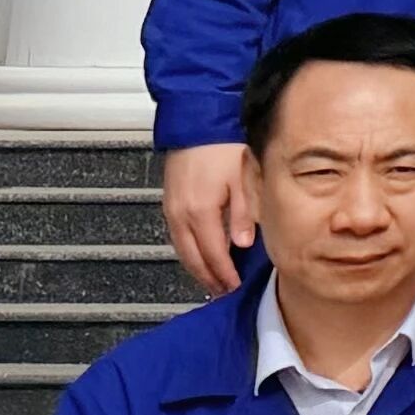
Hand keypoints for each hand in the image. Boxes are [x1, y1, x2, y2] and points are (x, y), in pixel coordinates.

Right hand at [157, 143, 256, 296]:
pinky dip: (189, 251)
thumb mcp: (244, 179)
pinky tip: (201, 254)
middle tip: (223, 291)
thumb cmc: (224, 146)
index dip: (223, 275)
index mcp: (201, 211)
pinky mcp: (170, 202)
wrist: (198, 123)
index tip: (233, 287)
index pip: (213, 255)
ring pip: (181, 250)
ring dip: (197, 268)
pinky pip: (177, 236)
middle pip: (192, 258)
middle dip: (207, 278)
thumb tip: (244, 244)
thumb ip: (243, 214)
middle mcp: (181, 214)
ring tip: (213, 280)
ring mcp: (172, 209)